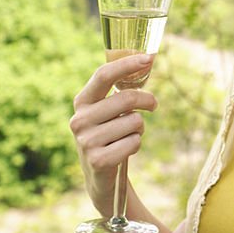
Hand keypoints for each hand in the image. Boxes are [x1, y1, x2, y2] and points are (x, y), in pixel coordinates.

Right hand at [69, 52, 157, 212]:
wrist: (100, 174)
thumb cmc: (110, 133)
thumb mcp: (108, 110)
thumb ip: (121, 88)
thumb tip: (148, 59)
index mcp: (82, 101)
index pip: (103, 75)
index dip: (126, 64)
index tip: (148, 58)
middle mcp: (79, 119)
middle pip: (126, 98)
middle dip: (147, 100)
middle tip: (153, 104)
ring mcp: (86, 141)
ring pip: (134, 122)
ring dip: (139, 128)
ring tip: (127, 136)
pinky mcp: (97, 160)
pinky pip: (134, 142)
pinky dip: (136, 145)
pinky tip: (123, 151)